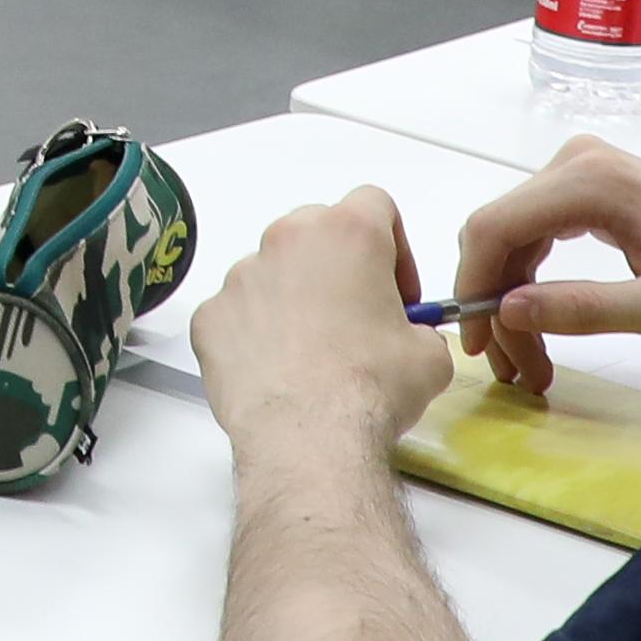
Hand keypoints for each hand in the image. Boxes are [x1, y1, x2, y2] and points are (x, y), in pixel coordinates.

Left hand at [193, 192, 461, 451]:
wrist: (308, 436)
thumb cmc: (374, 386)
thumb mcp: (430, 357)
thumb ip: (422, 329)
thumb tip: (411, 339)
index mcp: (347, 232)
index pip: (373, 204)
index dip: (393, 246)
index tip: (397, 292)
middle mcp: (287, 240)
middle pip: (317, 232)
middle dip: (338, 267)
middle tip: (355, 319)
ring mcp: (240, 277)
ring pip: (272, 273)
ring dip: (293, 299)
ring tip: (311, 354)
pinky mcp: (209, 316)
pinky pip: (236, 314)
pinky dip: (254, 334)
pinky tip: (275, 372)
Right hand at [442, 143, 640, 394]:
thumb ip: (587, 308)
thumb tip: (508, 311)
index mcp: (590, 181)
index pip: (496, 227)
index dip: (474, 286)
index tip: (477, 343)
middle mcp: (574, 164)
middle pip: (497, 234)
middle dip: (493, 304)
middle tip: (511, 367)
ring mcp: (577, 173)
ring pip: (510, 240)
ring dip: (509, 300)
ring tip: (527, 360)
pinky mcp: (584, 190)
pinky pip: (533, 236)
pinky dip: (528, 284)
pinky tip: (540, 325)